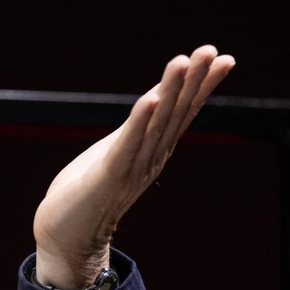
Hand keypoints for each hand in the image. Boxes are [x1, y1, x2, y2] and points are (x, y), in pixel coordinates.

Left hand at [32, 45, 234, 288]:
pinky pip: (128, 143)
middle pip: (176, 113)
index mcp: (152, 151)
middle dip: (194, 81)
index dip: (202, 85)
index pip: (182, 112)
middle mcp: (150, 158)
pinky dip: (140, 120)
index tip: (224, 58)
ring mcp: (132, 167)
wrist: (64, 238)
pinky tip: (152, 97)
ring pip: (157, 123)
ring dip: (171, 91)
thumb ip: (136, 129)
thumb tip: (155, 98)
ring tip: (184, 60)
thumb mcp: (115, 151)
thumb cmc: (85, 193)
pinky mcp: (109, 175)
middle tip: (213, 51)